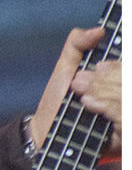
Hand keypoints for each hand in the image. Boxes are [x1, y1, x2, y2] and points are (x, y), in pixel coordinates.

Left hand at [29, 27, 120, 156]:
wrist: (45, 132)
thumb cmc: (57, 99)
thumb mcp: (66, 66)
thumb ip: (78, 43)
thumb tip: (99, 30)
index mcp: (117, 82)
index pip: (124, 69)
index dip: (118, 67)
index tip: (99, 66)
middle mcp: (122, 97)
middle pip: (125, 83)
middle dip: (105, 81)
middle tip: (79, 81)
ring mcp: (124, 118)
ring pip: (125, 100)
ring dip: (105, 93)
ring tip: (82, 94)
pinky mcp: (122, 139)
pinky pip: (124, 122)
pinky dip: (110, 108)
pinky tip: (89, 104)